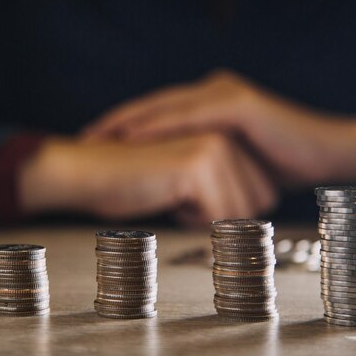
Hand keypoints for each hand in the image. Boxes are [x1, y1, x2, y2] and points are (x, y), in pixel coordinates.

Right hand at [18, 133, 277, 225]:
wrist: (91, 173)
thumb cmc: (135, 182)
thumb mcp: (194, 182)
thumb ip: (227, 184)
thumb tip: (259, 212)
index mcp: (227, 135)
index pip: (264, 194)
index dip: (229, 209)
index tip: (194, 194)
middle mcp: (226, 135)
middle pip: (259, 204)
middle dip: (222, 214)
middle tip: (183, 195)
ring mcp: (214, 146)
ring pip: (240, 213)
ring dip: (205, 217)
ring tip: (173, 193)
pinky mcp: (198, 163)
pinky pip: (217, 217)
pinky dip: (191, 220)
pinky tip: (167, 197)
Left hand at [83, 69, 355, 185]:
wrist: (329, 157)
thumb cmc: (281, 168)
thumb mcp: (233, 170)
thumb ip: (207, 172)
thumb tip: (180, 201)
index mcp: (212, 106)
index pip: (160, 115)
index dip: (126, 128)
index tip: (95, 143)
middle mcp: (214, 93)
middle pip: (154, 107)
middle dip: (117, 122)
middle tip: (84, 137)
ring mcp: (225, 94)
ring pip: (165, 107)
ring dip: (128, 122)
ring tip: (98, 136)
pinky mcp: (238, 104)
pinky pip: (189, 116)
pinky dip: (158, 126)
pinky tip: (132, 136)